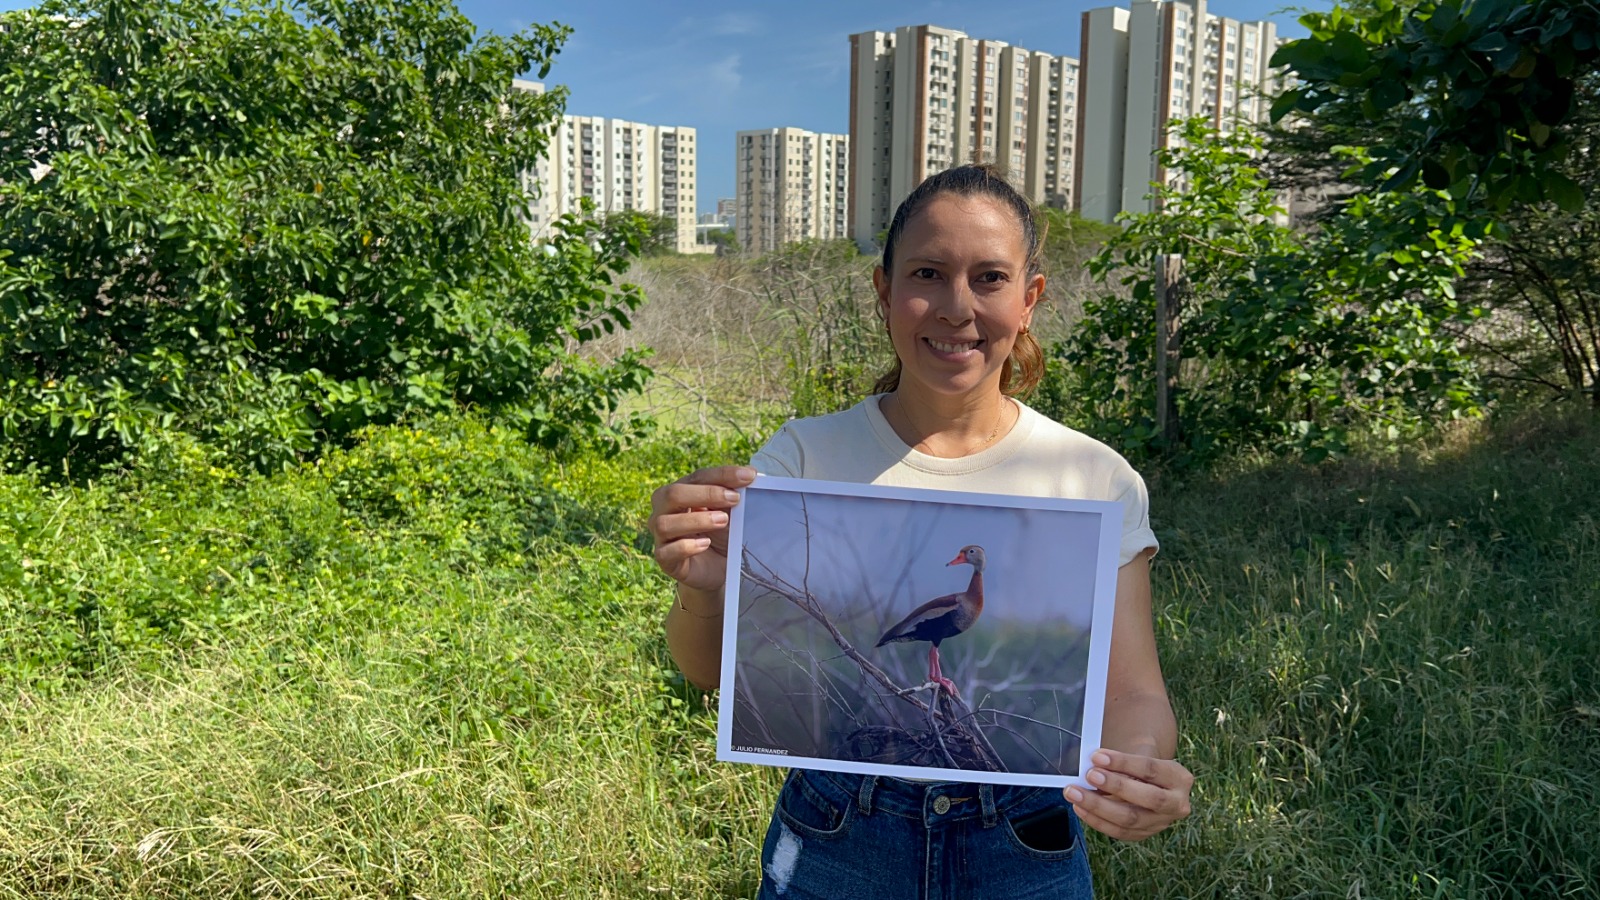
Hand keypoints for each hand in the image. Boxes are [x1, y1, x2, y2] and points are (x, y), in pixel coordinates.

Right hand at [647, 466, 756, 592]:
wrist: (716, 569)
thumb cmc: (720, 535)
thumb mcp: (729, 513)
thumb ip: (733, 495)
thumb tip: (750, 475)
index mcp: (680, 492)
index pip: (698, 477)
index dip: (722, 475)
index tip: (749, 475)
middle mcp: (664, 511)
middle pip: (673, 494)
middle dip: (706, 494)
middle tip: (734, 498)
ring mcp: (661, 536)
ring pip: (665, 523)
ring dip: (697, 520)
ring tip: (723, 521)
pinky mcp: (665, 560)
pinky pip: (666, 552)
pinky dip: (686, 546)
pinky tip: (706, 543)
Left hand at [1064, 749, 1192, 841]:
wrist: (1152, 783)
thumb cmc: (1141, 766)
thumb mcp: (1140, 755)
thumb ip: (1121, 761)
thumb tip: (1091, 764)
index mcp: (1179, 778)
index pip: (1151, 769)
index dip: (1123, 762)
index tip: (1097, 756)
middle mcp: (1177, 804)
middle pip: (1148, 798)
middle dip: (1116, 786)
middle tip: (1089, 775)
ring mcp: (1161, 823)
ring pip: (1130, 819)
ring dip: (1099, 806)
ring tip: (1075, 793)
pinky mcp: (1145, 834)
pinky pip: (1119, 832)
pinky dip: (1097, 820)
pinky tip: (1080, 808)